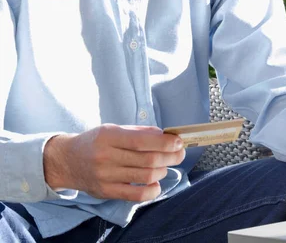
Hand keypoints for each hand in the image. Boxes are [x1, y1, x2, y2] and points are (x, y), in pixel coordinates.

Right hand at [43, 124, 185, 201]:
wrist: (65, 160)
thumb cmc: (95, 141)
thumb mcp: (114, 129)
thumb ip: (139, 132)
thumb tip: (165, 135)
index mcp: (109, 136)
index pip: (143, 141)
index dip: (165, 143)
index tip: (179, 142)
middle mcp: (106, 157)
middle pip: (148, 160)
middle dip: (170, 157)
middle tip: (180, 154)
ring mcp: (105, 177)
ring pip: (145, 176)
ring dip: (163, 171)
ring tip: (166, 165)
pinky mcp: (105, 192)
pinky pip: (134, 195)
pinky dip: (152, 191)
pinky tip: (157, 184)